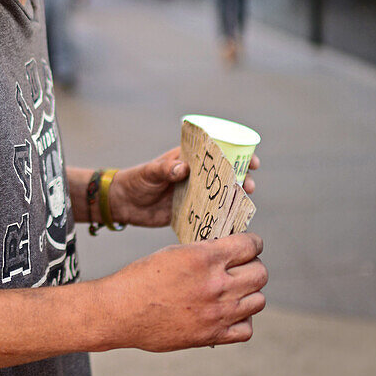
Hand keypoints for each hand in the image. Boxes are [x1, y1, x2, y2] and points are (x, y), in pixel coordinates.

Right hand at [104, 232, 267, 351]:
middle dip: (253, 266)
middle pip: (260, 273)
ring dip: (250, 293)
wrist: (120, 311)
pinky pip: (247, 329)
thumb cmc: (141, 279)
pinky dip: (243, 321)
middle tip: (242, 268)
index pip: (250, 245)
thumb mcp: (173, 253)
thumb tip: (229, 252)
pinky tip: (230, 314)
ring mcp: (217, 313)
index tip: (250, 246)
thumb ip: (205, 253)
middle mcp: (215, 285)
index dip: (253, 243)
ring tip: (236, 291)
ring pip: (259, 300)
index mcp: (204, 258)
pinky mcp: (212, 335)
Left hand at [109, 149, 259, 227]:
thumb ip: (165, 169)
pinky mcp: (190, 211)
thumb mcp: (150, 172)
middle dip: (242, 178)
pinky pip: (210, 213)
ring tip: (244, 202)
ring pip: (221, 194)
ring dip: (235, 197)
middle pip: (225, 174)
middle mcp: (195, 176)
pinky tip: (233, 223)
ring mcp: (194, 194)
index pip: (217, 152)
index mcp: (188, 159)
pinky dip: (222, 217)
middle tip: (249, 185)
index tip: (251, 161)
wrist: (123, 204)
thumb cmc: (136, 180)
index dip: (237, 154)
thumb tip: (183, 169)